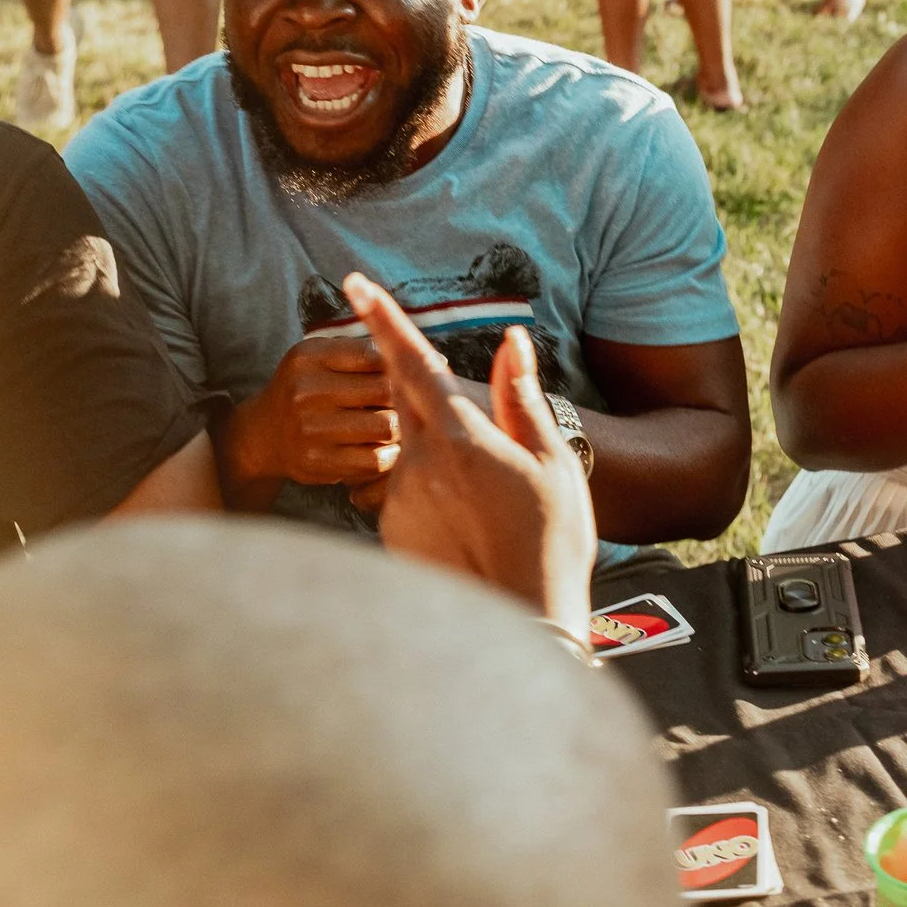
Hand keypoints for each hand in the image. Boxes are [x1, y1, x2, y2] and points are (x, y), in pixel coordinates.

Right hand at [225, 334, 399, 491]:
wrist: (265, 434)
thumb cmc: (309, 388)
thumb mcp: (322, 357)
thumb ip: (363, 350)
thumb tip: (425, 356)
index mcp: (309, 357)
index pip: (374, 355)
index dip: (397, 365)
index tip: (402, 373)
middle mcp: (305, 391)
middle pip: (386, 390)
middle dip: (403, 396)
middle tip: (405, 402)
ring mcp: (309, 429)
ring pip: (386, 426)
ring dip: (399, 427)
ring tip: (395, 423)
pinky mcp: (317, 462)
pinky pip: (375, 460)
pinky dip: (388, 453)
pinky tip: (383, 446)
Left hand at [346, 273, 595, 633]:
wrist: (525, 624)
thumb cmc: (553, 542)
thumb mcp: (553, 462)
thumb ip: (523, 398)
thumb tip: (514, 342)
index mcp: (461, 438)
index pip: (411, 364)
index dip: (383, 318)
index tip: (354, 282)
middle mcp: (418, 465)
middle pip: (400, 400)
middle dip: (406, 378)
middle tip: (440, 394)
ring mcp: (401, 502)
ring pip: (409, 451)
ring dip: (439, 453)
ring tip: (489, 502)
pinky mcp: (393, 535)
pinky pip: (408, 493)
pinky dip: (434, 493)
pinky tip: (471, 526)